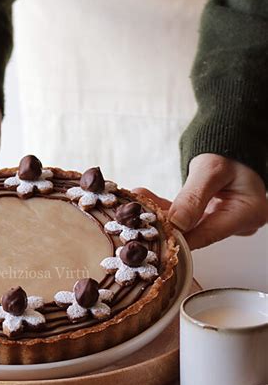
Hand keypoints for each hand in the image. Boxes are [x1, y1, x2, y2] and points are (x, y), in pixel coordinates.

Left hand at [133, 154, 266, 248]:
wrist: (233, 145)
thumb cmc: (229, 151)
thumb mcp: (211, 169)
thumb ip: (193, 197)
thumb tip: (177, 223)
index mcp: (247, 214)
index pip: (207, 235)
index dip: (177, 238)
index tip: (151, 236)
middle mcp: (240, 223)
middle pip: (196, 233)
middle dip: (165, 225)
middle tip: (137, 217)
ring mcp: (226, 223)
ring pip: (188, 227)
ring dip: (162, 216)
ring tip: (136, 206)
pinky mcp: (213, 219)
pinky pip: (187, 219)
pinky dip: (168, 211)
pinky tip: (146, 202)